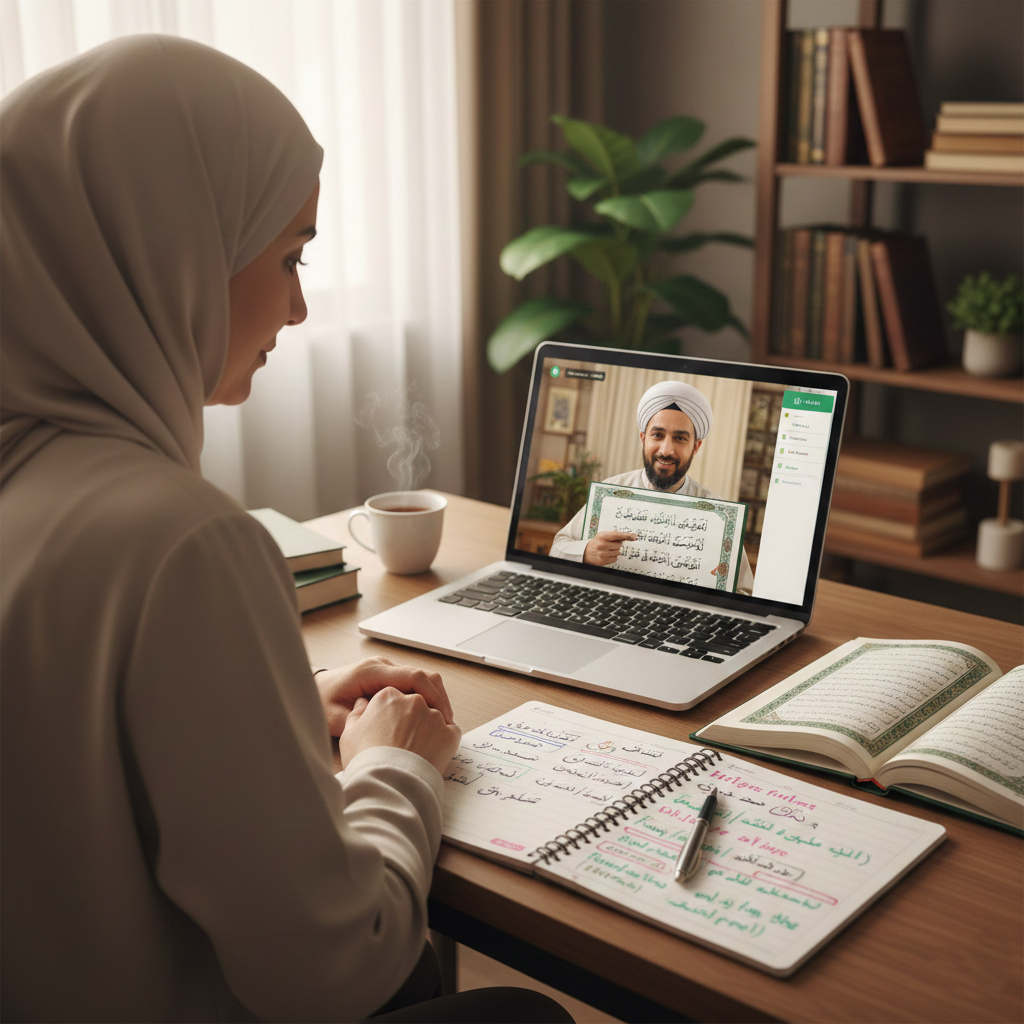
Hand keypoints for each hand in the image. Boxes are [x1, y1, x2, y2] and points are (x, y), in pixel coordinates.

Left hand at [315, 657, 453, 736]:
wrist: (312, 688)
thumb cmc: (322, 701)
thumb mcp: (335, 718)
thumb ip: (359, 722)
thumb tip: (386, 732)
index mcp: (372, 671)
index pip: (413, 676)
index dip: (432, 697)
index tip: (443, 718)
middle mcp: (383, 665)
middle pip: (424, 675)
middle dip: (439, 699)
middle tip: (448, 725)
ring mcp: (387, 669)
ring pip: (422, 679)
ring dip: (434, 699)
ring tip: (441, 725)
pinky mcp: (388, 676)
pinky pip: (414, 684)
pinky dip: (424, 700)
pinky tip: (426, 719)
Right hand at [339, 688, 461, 774]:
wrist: (387, 784)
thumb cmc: (364, 760)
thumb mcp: (349, 733)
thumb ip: (357, 713)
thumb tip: (363, 702)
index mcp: (388, 695)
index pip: (393, 700)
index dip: (390, 718)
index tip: (388, 733)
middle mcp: (414, 700)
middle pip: (415, 707)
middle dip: (410, 722)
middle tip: (403, 744)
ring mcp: (434, 716)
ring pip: (433, 719)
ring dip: (428, 732)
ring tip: (416, 754)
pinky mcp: (450, 734)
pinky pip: (450, 733)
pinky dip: (444, 743)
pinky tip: (430, 756)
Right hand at [583, 530, 636, 565]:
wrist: (585, 553)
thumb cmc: (596, 543)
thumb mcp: (602, 536)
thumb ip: (614, 535)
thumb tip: (629, 537)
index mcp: (602, 536)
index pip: (618, 535)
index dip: (628, 536)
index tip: (635, 536)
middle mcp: (602, 544)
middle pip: (619, 545)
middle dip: (616, 545)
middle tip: (608, 545)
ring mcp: (602, 553)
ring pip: (618, 552)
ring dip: (614, 552)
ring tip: (606, 550)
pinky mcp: (603, 561)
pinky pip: (615, 559)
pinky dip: (612, 557)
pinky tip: (606, 555)